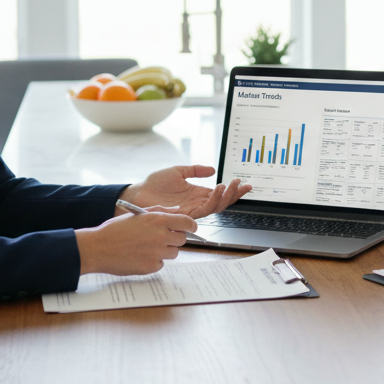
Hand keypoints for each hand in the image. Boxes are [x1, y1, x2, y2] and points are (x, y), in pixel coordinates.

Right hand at [76, 211, 195, 275]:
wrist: (98, 248)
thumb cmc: (115, 230)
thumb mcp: (137, 214)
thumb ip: (160, 211)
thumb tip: (177, 210)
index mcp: (157, 220)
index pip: (187, 223)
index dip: (191, 226)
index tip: (190, 228)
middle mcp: (160, 236)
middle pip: (182, 239)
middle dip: (175, 238)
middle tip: (161, 237)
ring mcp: (157, 253)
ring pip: (173, 252)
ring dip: (165, 250)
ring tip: (147, 246)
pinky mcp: (151, 266)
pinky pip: (161, 263)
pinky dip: (154, 261)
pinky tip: (140, 255)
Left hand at [118, 165, 251, 219]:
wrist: (138, 194)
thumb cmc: (155, 184)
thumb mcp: (178, 171)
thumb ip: (196, 170)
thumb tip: (213, 169)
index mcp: (198, 193)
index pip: (220, 194)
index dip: (234, 190)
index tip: (245, 183)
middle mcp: (197, 203)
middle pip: (222, 202)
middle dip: (234, 194)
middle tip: (242, 184)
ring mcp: (192, 209)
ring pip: (216, 207)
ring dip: (225, 196)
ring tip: (229, 185)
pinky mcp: (186, 213)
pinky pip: (204, 209)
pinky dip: (213, 200)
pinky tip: (217, 189)